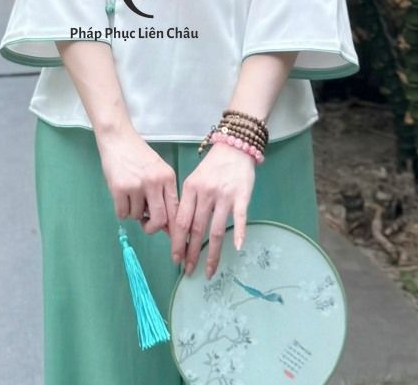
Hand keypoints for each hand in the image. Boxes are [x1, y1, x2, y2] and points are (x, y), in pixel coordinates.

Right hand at [95, 126, 178, 236]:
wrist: (118, 138)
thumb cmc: (139, 155)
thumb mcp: (158, 171)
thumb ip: (164, 195)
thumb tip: (168, 226)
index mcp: (167, 177)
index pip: (176, 210)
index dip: (175, 230)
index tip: (174, 241)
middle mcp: (154, 181)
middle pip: (159, 219)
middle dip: (152, 228)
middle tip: (146, 225)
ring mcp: (136, 185)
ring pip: (137, 216)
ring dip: (133, 212)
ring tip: (131, 195)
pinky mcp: (118, 188)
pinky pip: (122, 213)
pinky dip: (121, 210)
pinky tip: (121, 195)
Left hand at [171, 142, 254, 278]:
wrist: (235, 147)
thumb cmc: (212, 167)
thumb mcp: (194, 180)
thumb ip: (188, 203)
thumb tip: (179, 232)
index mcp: (190, 189)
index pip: (181, 221)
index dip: (177, 243)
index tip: (175, 259)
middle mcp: (206, 193)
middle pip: (196, 229)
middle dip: (191, 253)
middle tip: (188, 271)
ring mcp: (224, 195)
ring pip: (216, 230)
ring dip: (212, 254)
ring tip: (209, 271)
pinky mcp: (242, 196)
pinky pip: (240, 217)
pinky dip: (239, 233)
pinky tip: (237, 248)